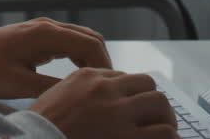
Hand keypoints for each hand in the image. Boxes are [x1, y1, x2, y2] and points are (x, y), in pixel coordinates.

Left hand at [0, 18, 111, 97]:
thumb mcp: (20, 84)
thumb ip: (53, 87)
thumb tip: (82, 93)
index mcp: (45, 34)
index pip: (90, 44)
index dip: (106, 65)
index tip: (113, 86)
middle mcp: (48, 26)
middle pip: (90, 38)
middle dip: (104, 61)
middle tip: (110, 87)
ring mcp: (43, 29)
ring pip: (81, 39)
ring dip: (92, 58)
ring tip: (98, 84)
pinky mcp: (38, 35)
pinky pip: (68, 42)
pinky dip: (80, 55)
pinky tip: (81, 75)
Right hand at [27, 68, 174, 138]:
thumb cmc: (41, 128)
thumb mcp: (55, 98)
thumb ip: (79, 92)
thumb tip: (101, 100)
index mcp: (86, 77)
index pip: (123, 77)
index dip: (131, 95)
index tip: (132, 109)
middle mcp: (105, 89)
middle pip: (146, 84)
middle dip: (152, 102)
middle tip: (154, 119)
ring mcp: (118, 113)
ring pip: (160, 104)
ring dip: (164, 118)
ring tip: (163, 133)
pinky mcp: (129, 137)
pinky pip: (165, 133)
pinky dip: (169, 138)